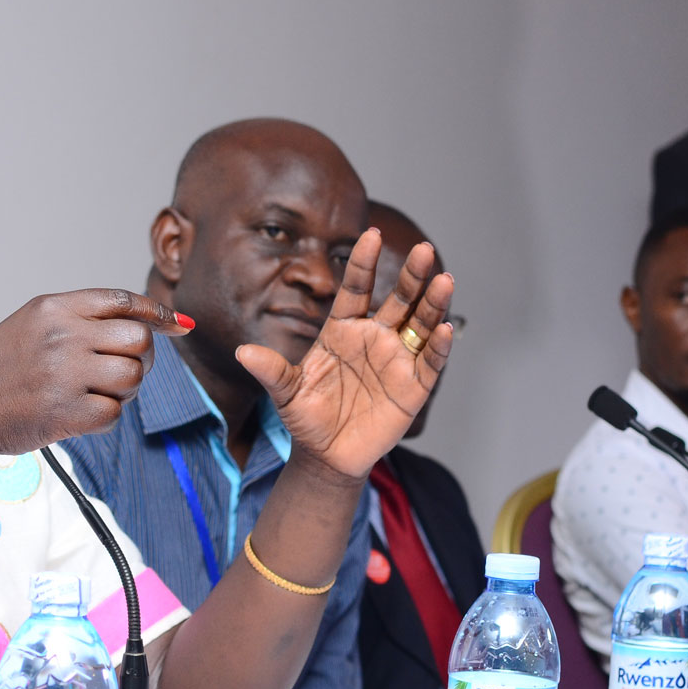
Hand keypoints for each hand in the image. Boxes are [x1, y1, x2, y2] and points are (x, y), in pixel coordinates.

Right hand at [0, 289, 190, 456]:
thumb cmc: (3, 368)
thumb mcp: (34, 324)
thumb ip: (86, 319)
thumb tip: (156, 324)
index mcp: (54, 307)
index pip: (123, 300)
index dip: (158, 312)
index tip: (178, 325)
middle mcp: (61, 335)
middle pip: (140, 339)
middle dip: (141, 358)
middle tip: (119, 371)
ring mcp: (64, 374)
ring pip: (134, 376)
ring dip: (125, 390)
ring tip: (96, 393)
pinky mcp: (66, 412)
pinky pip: (115, 413)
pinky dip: (105, 417)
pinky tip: (79, 414)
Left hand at [237, 228, 451, 479]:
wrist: (326, 455)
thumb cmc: (306, 418)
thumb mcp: (285, 393)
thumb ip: (271, 371)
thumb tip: (242, 352)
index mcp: (342, 330)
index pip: (355, 289)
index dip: (362, 262)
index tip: (368, 232)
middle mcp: (373, 338)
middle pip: (398, 300)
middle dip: (412, 275)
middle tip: (423, 249)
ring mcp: (396, 360)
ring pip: (420, 324)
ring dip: (433, 303)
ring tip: (444, 280)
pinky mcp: (413, 388)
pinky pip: (429, 363)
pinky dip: (438, 347)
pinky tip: (444, 329)